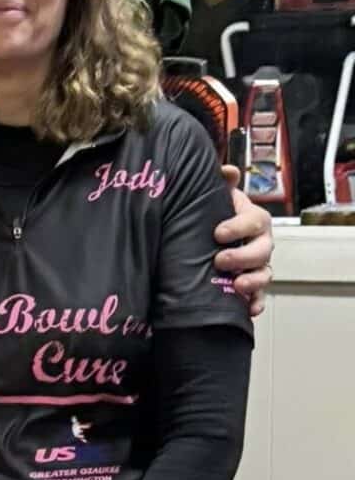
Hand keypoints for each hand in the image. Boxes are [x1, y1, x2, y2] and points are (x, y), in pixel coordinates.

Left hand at [214, 165, 273, 316]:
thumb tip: (227, 170)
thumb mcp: (218, 194)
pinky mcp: (252, 282)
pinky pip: (260, 295)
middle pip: (263, 251)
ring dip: (253, 281)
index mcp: (253, 218)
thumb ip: (222, 181)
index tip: (218, 233)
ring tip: (237, 286)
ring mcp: (259, 263)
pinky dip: (255, 302)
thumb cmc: (218, 211)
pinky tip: (248, 309)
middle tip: (220, 260)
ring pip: (265, 273)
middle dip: (243, 257)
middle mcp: (261, 241)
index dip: (238, 227)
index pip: (254, 221)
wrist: (213, 231)